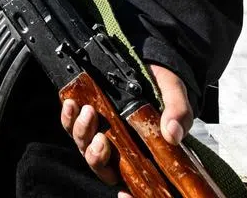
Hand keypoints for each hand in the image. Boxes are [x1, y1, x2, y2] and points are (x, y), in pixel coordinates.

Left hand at [60, 64, 192, 196]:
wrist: (152, 62)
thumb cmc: (164, 86)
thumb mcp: (175, 96)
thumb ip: (178, 113)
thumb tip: (173, 134)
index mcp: (143, 152)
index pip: (132, 181)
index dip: (126, 192)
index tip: (123, 192)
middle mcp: (120, 148)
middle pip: (102, 166)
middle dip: (97, 156)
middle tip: (102, 138)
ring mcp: (102, 133)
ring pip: (84, 147)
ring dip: (82, 133)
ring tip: (88, 113)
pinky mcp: (88, 116)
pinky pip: (71, 124)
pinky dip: (68, 117)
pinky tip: (70, 105)